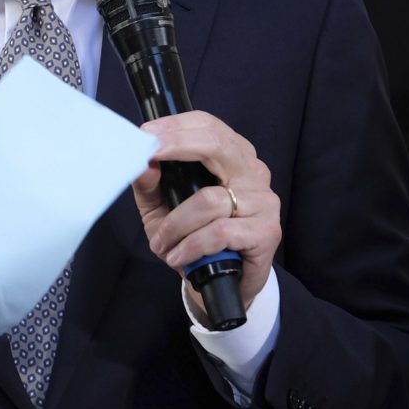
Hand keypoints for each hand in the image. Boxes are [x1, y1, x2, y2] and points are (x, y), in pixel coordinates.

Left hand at [133, 111, 280, 315]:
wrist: (222, 283)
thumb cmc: (193, 237)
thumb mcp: (161, 208)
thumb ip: (150, 185)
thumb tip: (143, 162)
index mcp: (231, 156)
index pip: (208, 125)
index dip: (176, 125)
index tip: (147, 132)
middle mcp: (251, 171)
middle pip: (217, 145)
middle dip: (178, 145)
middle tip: (149, 154)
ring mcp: (263, 200)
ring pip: (210, 199)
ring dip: (176, 224)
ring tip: (161, 243)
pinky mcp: (266, 231)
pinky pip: (220, 232)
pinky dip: (192, 245)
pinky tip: (179, 256)